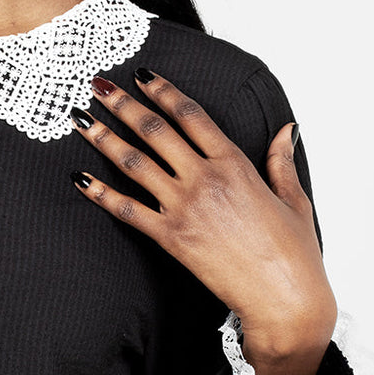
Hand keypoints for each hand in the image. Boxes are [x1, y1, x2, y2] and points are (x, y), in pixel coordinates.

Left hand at [69, 69, 337, 374]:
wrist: (283, 299)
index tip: (143, 75)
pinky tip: (80, 179)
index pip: (191, 115)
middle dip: (123, 104)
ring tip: (79, 118)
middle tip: (99, 84)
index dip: (164, 90)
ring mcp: (185, 207)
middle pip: (155, 130)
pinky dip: (100, 193)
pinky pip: (127, 209)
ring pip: (134, 163)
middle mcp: (205, 179)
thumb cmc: (293, 254)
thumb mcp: (294, 199)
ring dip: (103, 137)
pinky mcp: (171, 237)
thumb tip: (286, 129)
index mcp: (236, 164)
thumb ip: (281, 161)